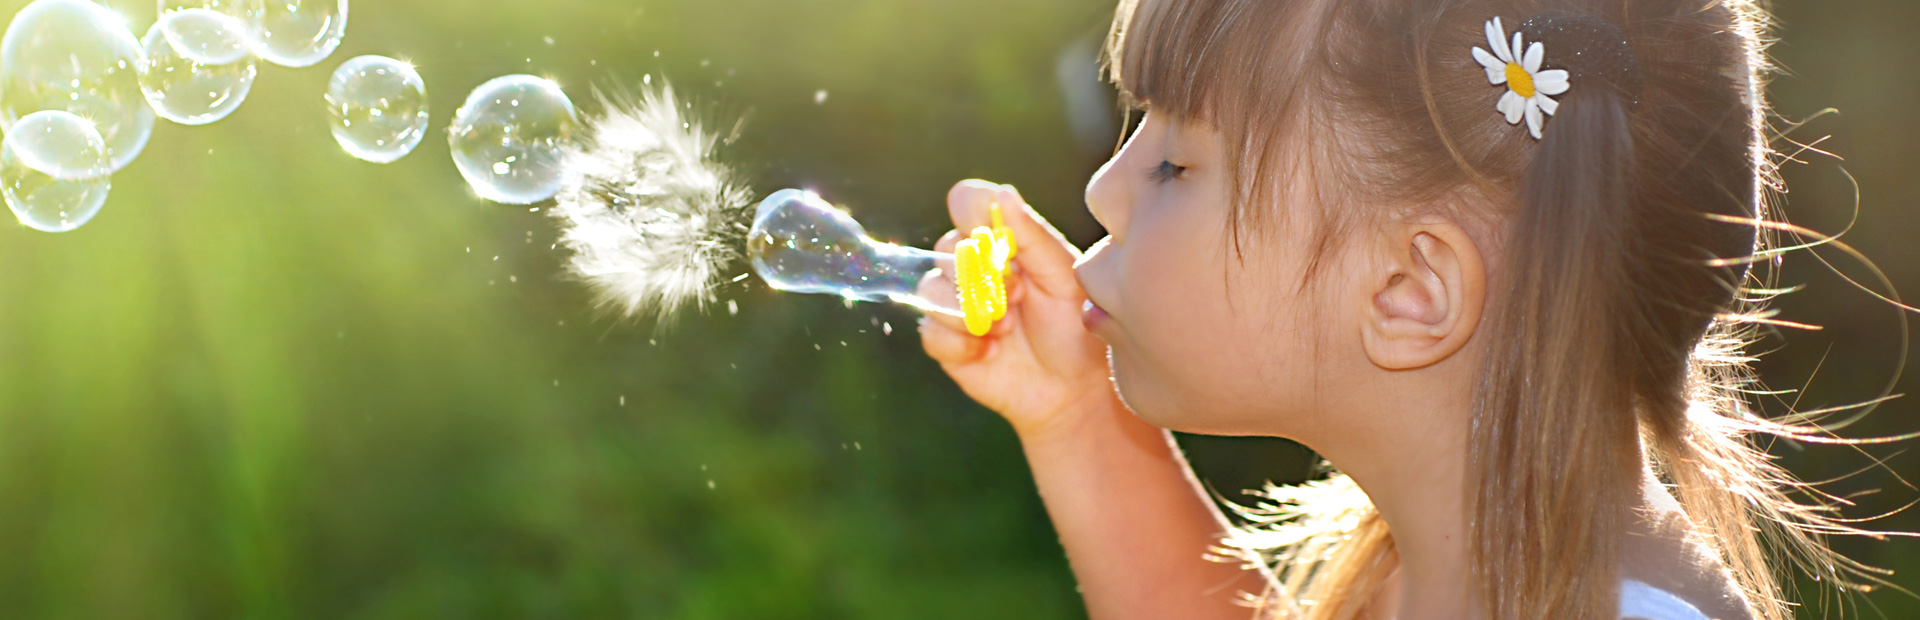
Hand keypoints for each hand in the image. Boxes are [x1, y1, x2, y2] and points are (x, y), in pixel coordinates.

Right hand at [919, 180, 1117, 440]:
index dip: (972, 213)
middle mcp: (971, 265)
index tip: (998, 241)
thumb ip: (1033, 237)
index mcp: (1000, 239)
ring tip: (1006, 328)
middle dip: (983, 276)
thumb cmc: (1073, 325)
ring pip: (932, 290)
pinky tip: (991, 352)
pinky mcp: (945, 342)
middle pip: (946, 248)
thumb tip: (1002, 193)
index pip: (966, 202)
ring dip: (972, 311)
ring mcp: (954, 303)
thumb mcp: (1064, 277)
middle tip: (1019, 297)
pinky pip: (931, 332)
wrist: (1072, 387)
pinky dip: (963, 343)